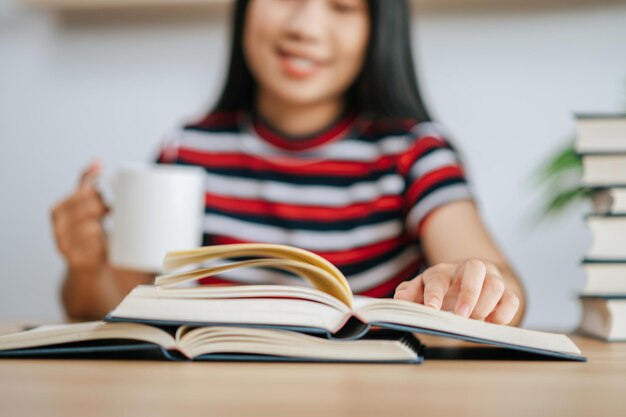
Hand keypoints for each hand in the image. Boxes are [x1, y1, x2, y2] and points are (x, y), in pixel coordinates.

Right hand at [51, 160, 108, 272]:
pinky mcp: (74, 261)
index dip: (98, 195)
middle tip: (111, 212)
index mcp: (58, 210)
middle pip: (89, 209)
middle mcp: (57, 227)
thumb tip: (97, 161)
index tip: (106, 200)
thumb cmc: (87, 230)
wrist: (86, 265)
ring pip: (92, 229)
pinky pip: (94, 249)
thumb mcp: (85, 206)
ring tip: (106, 230)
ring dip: (103, 229)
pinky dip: (102, 247)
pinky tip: (103, 246)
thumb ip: (88, 184)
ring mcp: (64, 245)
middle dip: (103, 209)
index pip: (82, 194)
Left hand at [394, 259, 519, 324]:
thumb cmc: (444, 287)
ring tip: (476, 321)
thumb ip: (410, 293)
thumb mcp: (423, 288)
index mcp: (443, 271)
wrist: (471, 280)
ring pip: (495, 284)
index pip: (437, 278)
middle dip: (469, 292)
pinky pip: (512, 299)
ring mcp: (490, 278)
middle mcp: (469, 270)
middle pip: (474, 269)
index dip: (434, 294)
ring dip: (486, 305)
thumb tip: (399, 300)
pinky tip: (492, 324)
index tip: (431, 309)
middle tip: (461, 316)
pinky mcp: (507, 291)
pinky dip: (504, 313)